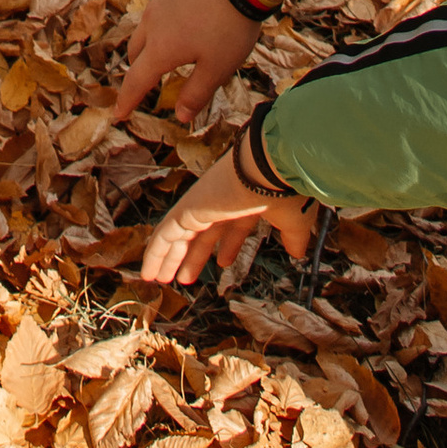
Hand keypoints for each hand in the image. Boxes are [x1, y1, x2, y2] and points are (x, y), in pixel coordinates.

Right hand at [113, 0, 311, 126]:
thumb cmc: (230, 28)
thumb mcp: (218, 68)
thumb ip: (196, 93)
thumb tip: (180, 116)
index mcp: (161, 49)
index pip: (136, 80)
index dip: (127, 100)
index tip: (118, 113)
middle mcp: (154, 21)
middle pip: (136, 49)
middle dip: (139, 66)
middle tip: (148, 76)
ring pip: (150, 20)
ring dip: (155, 36)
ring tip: (174, 41)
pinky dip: (172, 9)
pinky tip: (194, 7)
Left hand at [142, 147, 318, 286]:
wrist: (270, 167)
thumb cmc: (285, 190)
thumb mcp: (293, 221)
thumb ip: (292, 238)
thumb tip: (298, 254)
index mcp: (246, 204)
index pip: (233, 228)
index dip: (228, 246)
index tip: (223, 263)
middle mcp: (221, 203)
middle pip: (202, 234)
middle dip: (194, 256)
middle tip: (184, 278)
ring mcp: (202, 205)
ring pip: (180, 236)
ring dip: (170, 259)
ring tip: (161, 280)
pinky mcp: (187, 209)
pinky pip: (166, 234)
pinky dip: (155, 252)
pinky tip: (148, 270)